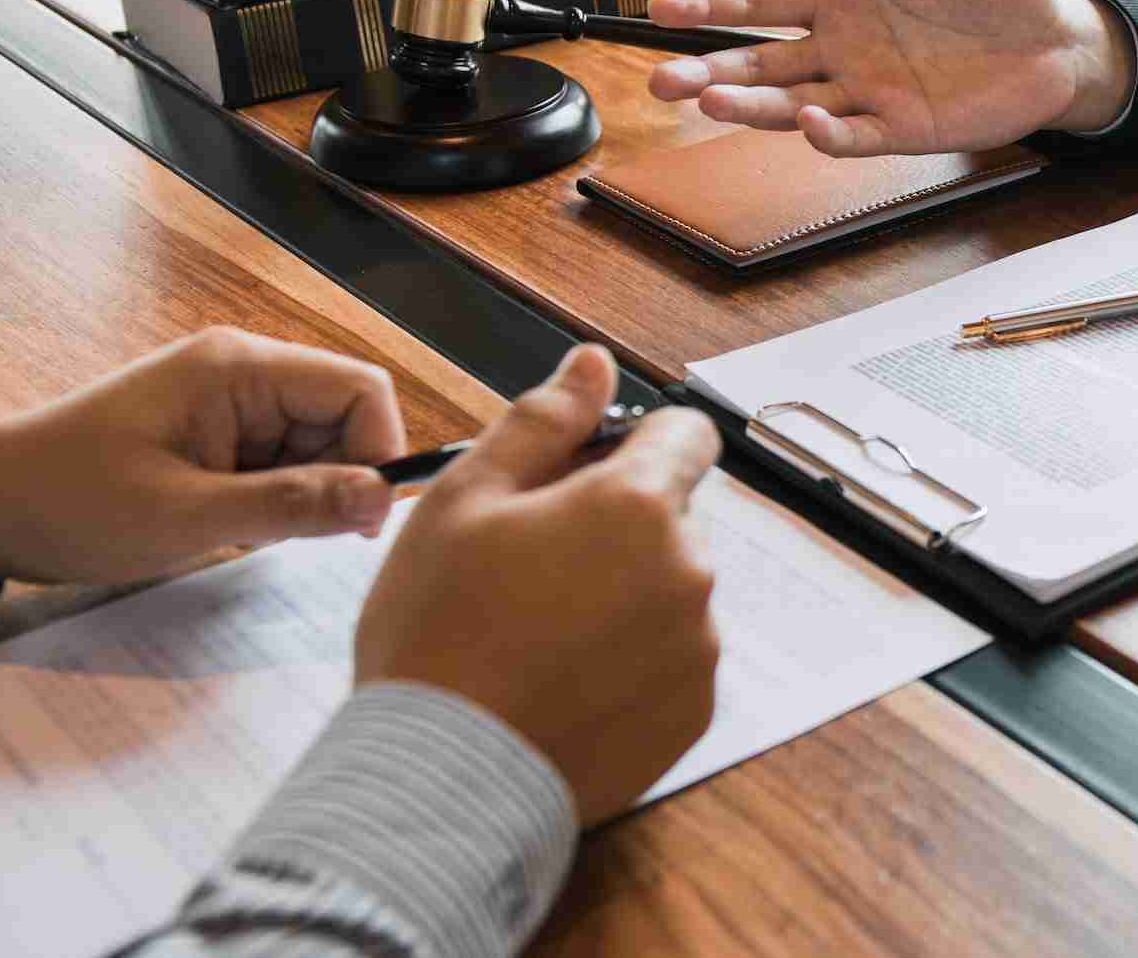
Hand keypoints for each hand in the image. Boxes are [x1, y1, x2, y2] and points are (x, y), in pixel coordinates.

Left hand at [0, 328, 403, 583]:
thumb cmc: (71, 502)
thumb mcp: (186, 515)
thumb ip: (291, 506)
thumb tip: (381, 499)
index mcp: (240, 368)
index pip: (360, 389)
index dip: (379, 449)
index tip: (360, 518)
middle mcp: (244, 372)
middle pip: (345, 417)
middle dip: (337, 478)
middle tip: (292, 534)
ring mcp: (231, 402)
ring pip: (318, 445)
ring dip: (303, 494)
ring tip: (244, 528)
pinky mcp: (218, 433)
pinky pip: (283, 462)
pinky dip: (275, 500)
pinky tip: (229, 522)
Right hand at [354, 344, 721, 825]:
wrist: (439, 775)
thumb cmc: (439, 633)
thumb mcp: (466, 498)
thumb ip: (544, 419)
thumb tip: (591, 364)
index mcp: (639, 505)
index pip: (687, 434)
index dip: (637, 442)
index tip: (589, 471)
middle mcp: (688, 571)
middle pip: (673, 518)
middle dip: (619, 525)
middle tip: (533, 565)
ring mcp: (697, 646)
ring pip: (671, 590)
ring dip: (626, 594)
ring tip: (540, 634)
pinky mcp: (693, 711)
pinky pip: (674, 660)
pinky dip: (633, 661)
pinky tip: (564, 680)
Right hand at [646, 0, 1134, 154]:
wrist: (1058, 39)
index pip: (761, 2)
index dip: (711, 6)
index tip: (661, 8)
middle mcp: (844, 50)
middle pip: (759, 61)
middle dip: (707, 68)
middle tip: (660, 77)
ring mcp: (869, 92)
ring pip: (791, 104)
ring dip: (750, 104)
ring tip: (708, 98)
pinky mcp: (904, 129)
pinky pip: (855, 136)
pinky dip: (828, 133)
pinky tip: (808, 121)